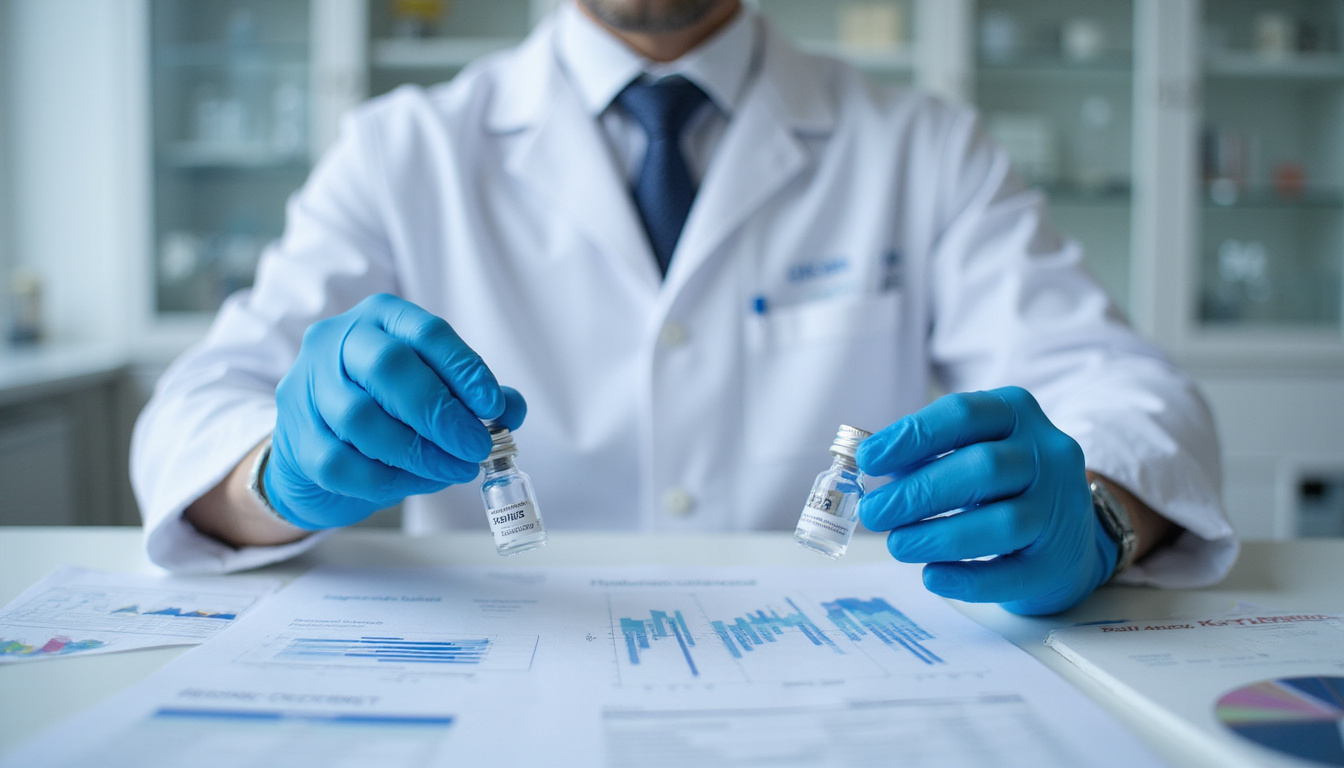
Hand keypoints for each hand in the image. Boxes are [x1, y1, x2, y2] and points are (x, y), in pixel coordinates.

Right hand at [265, 293, 525, 529]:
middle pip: (389, 368)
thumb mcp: (432, 388)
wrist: (317, 444)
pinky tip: (416, 481)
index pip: (426, 333)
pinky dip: (388, 478)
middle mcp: (336, 343)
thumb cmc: (385, 407)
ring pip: (363, 419)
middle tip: (476, 445)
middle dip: (441, 413)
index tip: (494, 405)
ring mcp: (308, 389)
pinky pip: (343, 463)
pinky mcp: (296, 439)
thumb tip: (512, 409)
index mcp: (379, 318)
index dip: (465, 369)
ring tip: (454, 468)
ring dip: (420, 452)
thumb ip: (475, 396)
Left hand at [856, 387, 1117, 614]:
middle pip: (984, 468)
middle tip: (874, 513)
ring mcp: (1061, 508)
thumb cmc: (1000, 485)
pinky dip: (967, 578)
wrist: (1067, 535)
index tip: (867, 460)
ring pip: (1003, 522)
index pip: (963, 414)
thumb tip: (866, 470)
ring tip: (897, 545)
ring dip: (939, 536)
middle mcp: (1048, 454)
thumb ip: (923, 456)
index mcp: (1016, 413)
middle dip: (919, 492)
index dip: (912, 436)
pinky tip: (932, 576)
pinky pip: (1014, 574)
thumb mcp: (968, 451)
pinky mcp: (1060, 562)